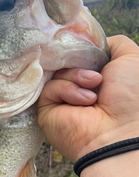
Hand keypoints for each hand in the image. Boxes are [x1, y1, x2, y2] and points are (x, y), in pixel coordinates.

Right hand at [37, 35, 138, 162]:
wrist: (119, 132)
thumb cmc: (131, 98)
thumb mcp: (131, 58)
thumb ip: (113, 44)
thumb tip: (92, 44)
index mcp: (96, 78)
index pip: (79, 55)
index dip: (83, 50)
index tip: (90, 51)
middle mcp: (78, 89)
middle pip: (66, 61)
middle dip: (80, 63)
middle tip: (97, 78)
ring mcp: (61, 100)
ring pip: (57, 72)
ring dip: (77, 77)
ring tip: (93, 91)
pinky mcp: (46, 110)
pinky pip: (49, 88)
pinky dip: (67, 90)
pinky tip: (84, 102)